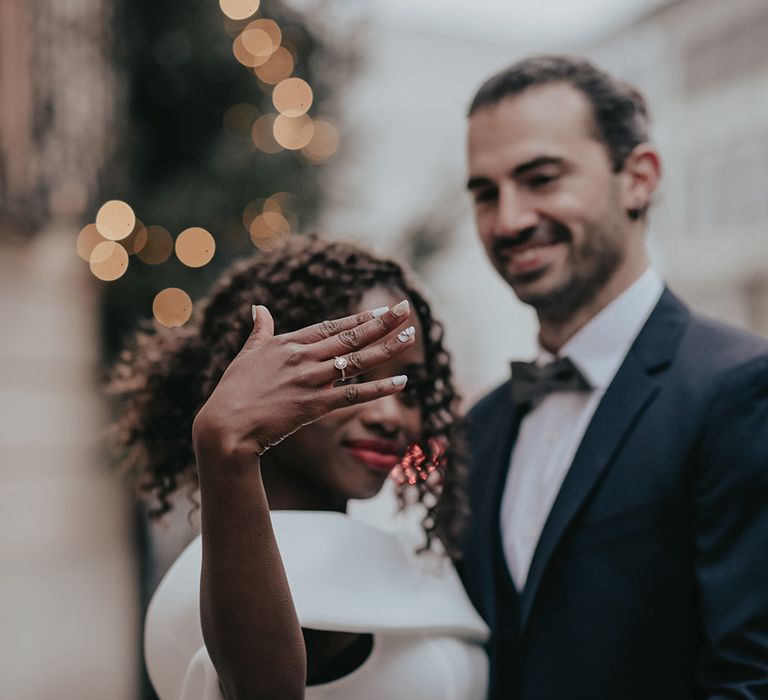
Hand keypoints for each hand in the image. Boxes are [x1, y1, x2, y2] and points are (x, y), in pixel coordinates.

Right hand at [192, 300, 414, 461]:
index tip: (382, 310)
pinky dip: (379, 389)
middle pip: (351, 337)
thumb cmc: (233, 392)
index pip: (331, 326)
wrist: (226, 428)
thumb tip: (259, 306)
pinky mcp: (314, 406)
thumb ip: (259, 330)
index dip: (359, 317)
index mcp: (288, 343)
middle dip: (382, 323)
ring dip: (387, 349)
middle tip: (406, 310)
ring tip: (411, 337)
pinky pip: (354, 395)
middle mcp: (303, 358)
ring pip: (358, 362)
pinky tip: (401, 383)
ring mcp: (310, 381)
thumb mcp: (247, 354)